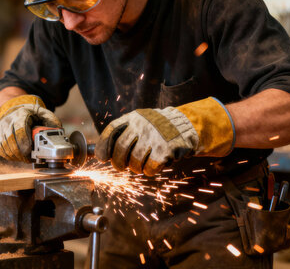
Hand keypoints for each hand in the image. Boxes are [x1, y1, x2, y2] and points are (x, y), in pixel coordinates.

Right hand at [0, 95, 61, 161]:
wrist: (13, 109)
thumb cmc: (30, 114)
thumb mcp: (43, 113)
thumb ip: (52, 122)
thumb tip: (58, 133)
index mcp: (21, 114)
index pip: (20, 131)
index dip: (25, 145)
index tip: (32, 154)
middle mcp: (7, 121)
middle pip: (12, 142)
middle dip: (22, 155)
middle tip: (30, 159)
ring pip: (6, 148)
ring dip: (17, 157)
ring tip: (25, 157)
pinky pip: (1, 151)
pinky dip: (10, 156)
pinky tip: (17, 155)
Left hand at [95, 97, 234, 175]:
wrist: (188, 125)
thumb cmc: (159, 127)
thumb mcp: (141, 122)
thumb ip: (125, 133)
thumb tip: (102, 153)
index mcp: (134, 117)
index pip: (112, 130)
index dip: (103, 145)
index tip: (102, 157)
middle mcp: (142, 125)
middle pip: (120, 149)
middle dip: (118, 162)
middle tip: (121, 166)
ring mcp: (154, 137)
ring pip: (134, 162)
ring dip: (135, 168)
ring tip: (140, 166)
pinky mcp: (166, 150)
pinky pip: (150, 168)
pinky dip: (149, 171)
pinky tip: (153, 166)